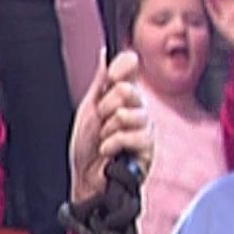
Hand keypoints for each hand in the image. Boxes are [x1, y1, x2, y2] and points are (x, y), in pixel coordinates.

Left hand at [70, 49, 152, 204]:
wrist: (85, 179)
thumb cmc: (86, 148)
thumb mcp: (88, 109)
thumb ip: (100, 81)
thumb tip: (104, 53)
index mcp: (123, 95)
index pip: (131, 66)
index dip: (120, 68)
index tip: (109, 80)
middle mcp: (137, 107)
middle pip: (127, 90)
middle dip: (105, 109)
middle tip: (100, 123)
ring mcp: (144, 127)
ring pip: (128, 114)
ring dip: (107, 130)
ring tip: (104, 140)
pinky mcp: (148, 147)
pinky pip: (133, 135)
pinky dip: (113, 144)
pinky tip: (109, 151)